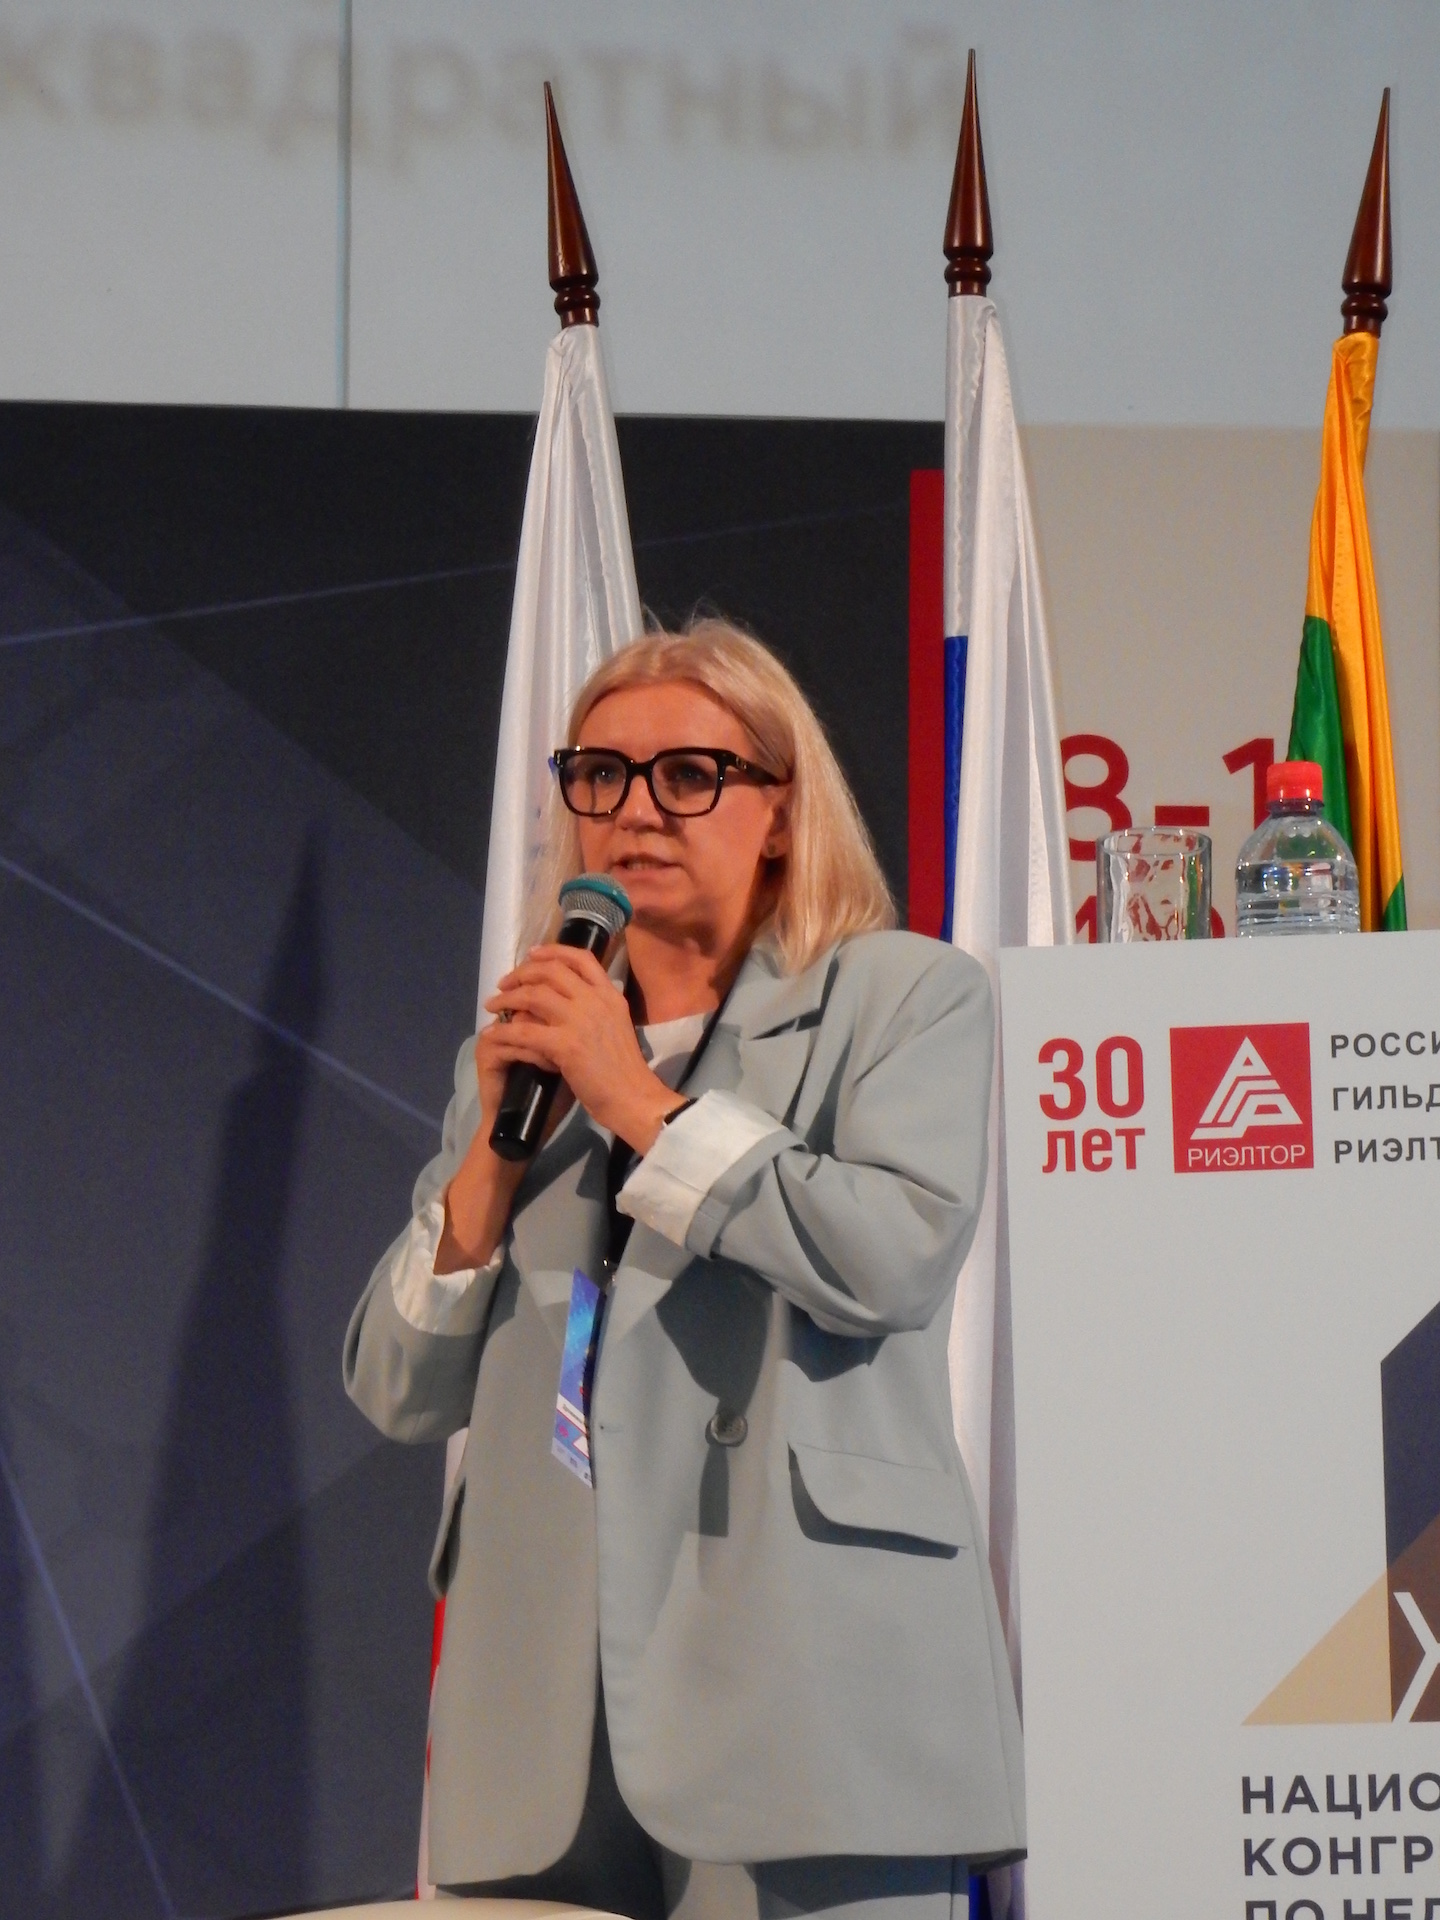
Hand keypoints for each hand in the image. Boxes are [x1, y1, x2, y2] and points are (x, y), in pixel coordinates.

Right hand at [436, 1013, 573, 1273]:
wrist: (528, 1127)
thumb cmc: (556, 1094)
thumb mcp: (574, 1056)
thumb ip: (581, 1031)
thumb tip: (603, 1012)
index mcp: (528, 1015)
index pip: (545, 988)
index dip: (567, 996)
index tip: (592, 1015)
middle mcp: (508, 1019)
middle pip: (532, 994)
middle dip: (559, 1012)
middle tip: (581, 1031)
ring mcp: (496, 1034)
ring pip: (525, 1018)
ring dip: (551, 1034)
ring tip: (566, 1054)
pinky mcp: (487, 1052)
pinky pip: (514, 1042)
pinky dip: (537, 1053)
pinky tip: (553, 1066)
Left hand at [485, 945, 686, 1151]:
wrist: (633, 1097)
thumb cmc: (625, 1069)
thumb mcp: (616, 1025)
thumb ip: (597, 1009)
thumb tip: (568, 1001)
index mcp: (610, 995)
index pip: (582, 958)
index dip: (553, 952)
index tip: (533, 954)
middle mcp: (596, 1000)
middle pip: (551, 971)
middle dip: (522, 973)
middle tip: (505, 983)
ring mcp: (581, 1020)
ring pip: (534, 995)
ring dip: (507, 998)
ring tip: (492, 1005)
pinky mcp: (566, 1044)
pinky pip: (524, 1031)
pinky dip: (503, 1031)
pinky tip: (491, 1033)